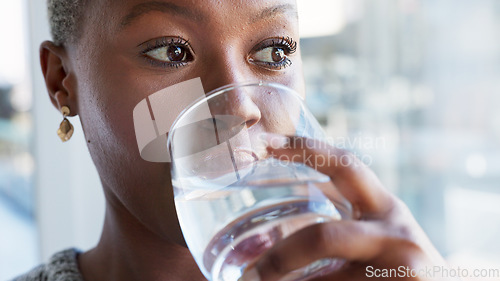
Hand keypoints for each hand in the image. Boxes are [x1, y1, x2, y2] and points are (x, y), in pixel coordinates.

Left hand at [240, 136, 449, 280]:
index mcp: (384, 205)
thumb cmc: (401, 261)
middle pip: (325, 238)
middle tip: (254, 271)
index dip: (305, 149)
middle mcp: (394, 231)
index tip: (264, 145)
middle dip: (283, 256)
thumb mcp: (380, 230)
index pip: (344, 164)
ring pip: (327, 279)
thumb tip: (280, 227)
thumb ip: (345, 220)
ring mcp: (400, 265)